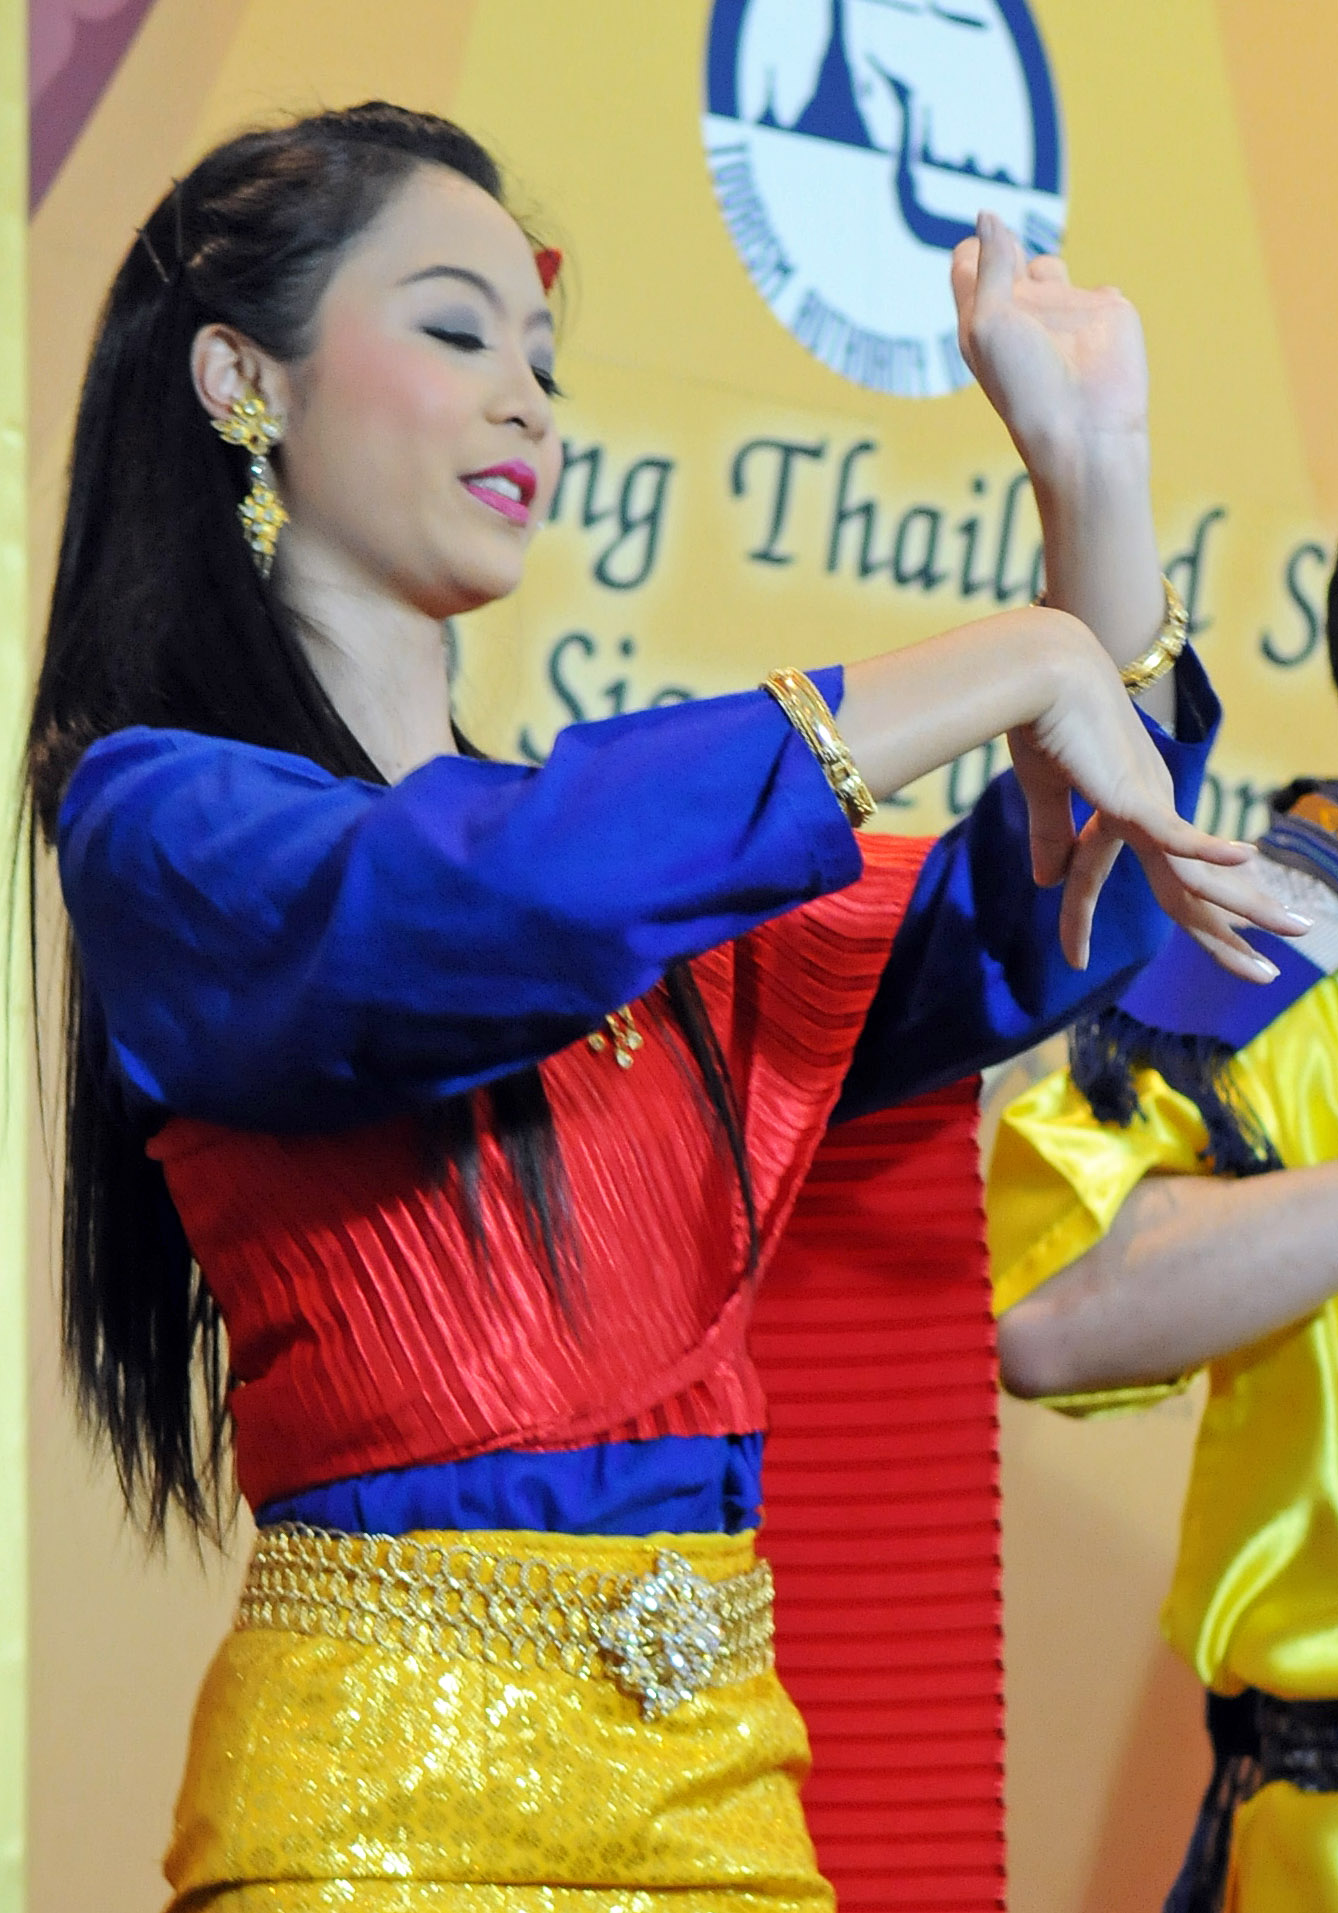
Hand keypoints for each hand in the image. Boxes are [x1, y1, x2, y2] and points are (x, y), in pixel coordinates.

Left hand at [951, 213, 1148, 468]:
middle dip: (1009, 250)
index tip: (990, 253)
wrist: (1083, 427)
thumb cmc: (1024, 382)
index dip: (976, 249)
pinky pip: (1100, 291)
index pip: (968, 264)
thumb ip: (991, 266)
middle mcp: (1020, 312)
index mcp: (982, 317)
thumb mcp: (990, 321)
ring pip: (1049, 266)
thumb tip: (988, 216)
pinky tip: (1094, 336)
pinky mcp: (1103, 314)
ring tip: (1051, 313)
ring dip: (1048, 269)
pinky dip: (1100, 301)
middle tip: (1019, 277)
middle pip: (1006, 258)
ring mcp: (1062, 311)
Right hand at [1008, 616, 1306, 977]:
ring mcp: (1147, 804)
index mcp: (1130, 809)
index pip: (1128, 877)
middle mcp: (1151, 810)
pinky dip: (1210, 853)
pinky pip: (1178, 835)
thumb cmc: (1039, 722)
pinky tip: (1247, 862)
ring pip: (1200, 874)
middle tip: (1265, 975)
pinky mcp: (1132, 797)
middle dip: (1231, 936)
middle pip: (1192, 891)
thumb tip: (1046, 882)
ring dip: (1249, 908)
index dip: (1096, 922)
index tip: (1073, 960)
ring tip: (1295, 932)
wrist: (1041, 675)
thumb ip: (1051, 836)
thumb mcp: (1044, 792)